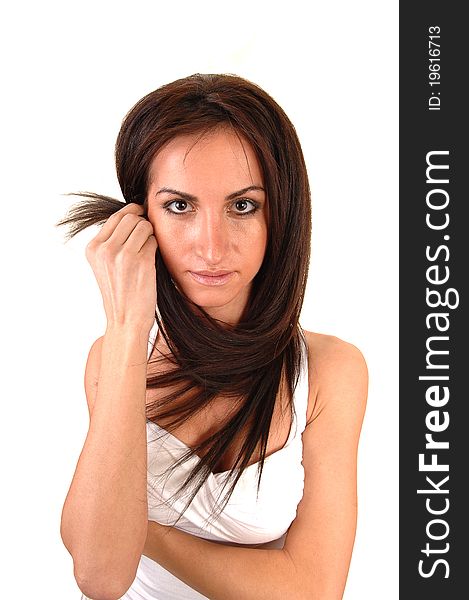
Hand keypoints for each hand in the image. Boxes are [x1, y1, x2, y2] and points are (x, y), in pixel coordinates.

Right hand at [85, 203, 157, 332]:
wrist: (126, 320)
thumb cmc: (121, 293)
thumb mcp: (105, 265)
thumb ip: (112, 241)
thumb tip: (131, 215)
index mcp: (93, 248)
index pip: (115, 216)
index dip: (132, 213)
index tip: (140, 215)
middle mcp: (104, 249)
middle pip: (131, 217)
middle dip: (142, 223)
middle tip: (147, 236)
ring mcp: (122, 254)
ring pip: (144, 226)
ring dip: (150, 235)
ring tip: (147, 251)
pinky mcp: (141, 261)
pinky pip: (154, 240)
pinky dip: (155, 247)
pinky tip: (151, 261)